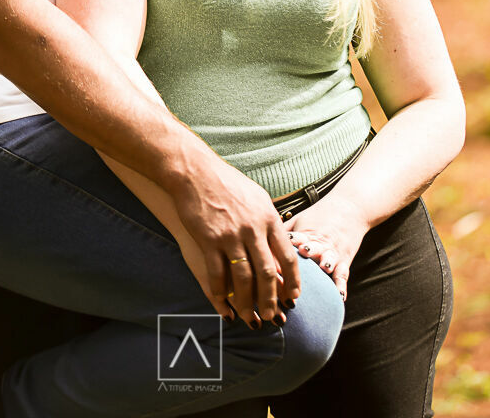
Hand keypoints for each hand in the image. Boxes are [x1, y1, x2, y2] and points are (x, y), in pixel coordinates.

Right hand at [172, 155, 300, 328]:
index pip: (287, 256)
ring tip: (251, 318)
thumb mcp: (257, 198)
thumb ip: (269, 224)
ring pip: (244, 279)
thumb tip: (279, 250)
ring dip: (248, 302)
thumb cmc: (227, 184)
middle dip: (271, 299)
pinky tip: (224, 305)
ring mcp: (230, 235)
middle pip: (267, 273)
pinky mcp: (209, 240)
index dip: (292, 280)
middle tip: (273, 317)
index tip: (293, 297)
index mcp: (268, 217)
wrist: (195, 171)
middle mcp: (252, 228)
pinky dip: (222, 293)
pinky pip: (217, 274)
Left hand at [282, 195, 368, 300]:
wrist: (348, 208)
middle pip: (313, 247)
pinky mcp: (344, 262)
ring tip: (325, 266)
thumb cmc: (318, 217)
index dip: (289, 241)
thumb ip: (282, 231)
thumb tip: (258, 240)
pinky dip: (341, 285)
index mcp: (305, 234)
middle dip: (308, 250)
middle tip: (303, 250)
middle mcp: (319, 244)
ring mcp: (332, 253)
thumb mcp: (299, 220)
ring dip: (327, 263)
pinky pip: (343, 275)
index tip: (283, 243)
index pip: (296, 237)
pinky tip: (339, 295)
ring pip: (330, 258)